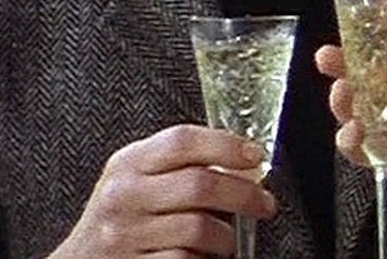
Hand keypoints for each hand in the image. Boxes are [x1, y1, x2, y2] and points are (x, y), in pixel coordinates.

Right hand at [49, 123, 277, 257]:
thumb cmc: (122, 215)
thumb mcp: (137, 177)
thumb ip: (177, 163)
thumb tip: (243, 160)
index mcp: (129, 162)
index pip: (182, 140)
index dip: (226, 145)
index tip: (255, 157)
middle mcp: (124, 195)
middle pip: (200, 185)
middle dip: (245, 194)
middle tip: (265, 203)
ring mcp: (125, 234)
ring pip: (199, 228)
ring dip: (226, 236)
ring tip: (227, 238)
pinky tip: (203, 256)